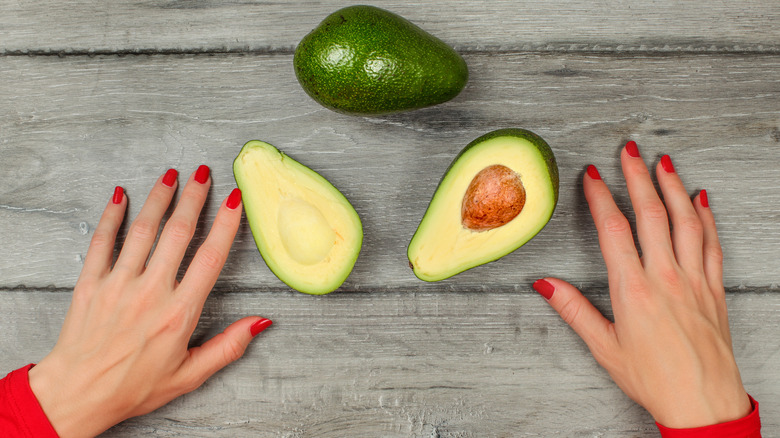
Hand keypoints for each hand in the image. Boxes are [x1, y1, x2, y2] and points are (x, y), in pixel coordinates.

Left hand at [28, 166, 271, 437]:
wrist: (77, 395)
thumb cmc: (133, 387)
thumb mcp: (190, 375)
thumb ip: (228, 347)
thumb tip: (261, 322)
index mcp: (179, 313)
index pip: (210, 257)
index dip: (226, 224)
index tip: (235, 199)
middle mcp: (151, 292)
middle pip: (178, 233)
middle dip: (193, 198)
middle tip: (204, 173)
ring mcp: (119, 284)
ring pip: (142, 230)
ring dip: (159, 198)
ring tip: (170, 174)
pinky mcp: (91, 283)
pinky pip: (102, 241)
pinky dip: (111, 216)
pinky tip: (120, 196)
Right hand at [534, 141, 750, 427]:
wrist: (703, 403)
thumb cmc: (654, 379)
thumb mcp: (604, 347)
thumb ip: (573, 310)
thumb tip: (545, 284)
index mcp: (633, 289)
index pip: (613, 229)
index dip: (600, 197)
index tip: (591, 175)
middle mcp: (666, 277)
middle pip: (651, 213)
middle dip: (637, 176)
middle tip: (629, 150)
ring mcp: (694, 280)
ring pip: (686, 221)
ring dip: (673, 187)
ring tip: (663, 163)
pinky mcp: (715, 289)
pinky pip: (713, 244)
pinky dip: (707, 217)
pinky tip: (701, 200)